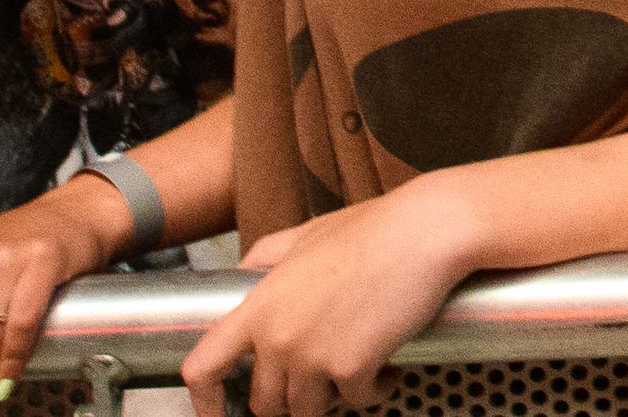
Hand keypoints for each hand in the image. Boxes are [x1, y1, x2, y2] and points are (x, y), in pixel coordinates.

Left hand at [180, 178, 479, 416]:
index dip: (204, 400)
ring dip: (335, 396)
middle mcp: (277, 336)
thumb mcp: (306, 234)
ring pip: (309, 410)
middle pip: (265, 403)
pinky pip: (357, 402)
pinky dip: (375, 390)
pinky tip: (389, 366)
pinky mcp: (351, 369)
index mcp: (259, 305)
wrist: (425, 231)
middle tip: (323, 377)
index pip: (202, 367)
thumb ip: (267, 257)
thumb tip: (246, 273)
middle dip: (293, 397)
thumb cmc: (376, 229)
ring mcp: (311, 356)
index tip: (218, 411)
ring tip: (361, 366)